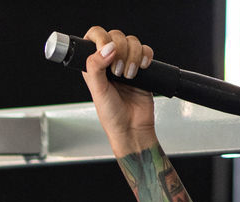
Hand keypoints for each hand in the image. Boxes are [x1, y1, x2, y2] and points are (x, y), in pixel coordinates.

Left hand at [80, 26, 156, 154]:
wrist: (132, 127)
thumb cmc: (111, 115)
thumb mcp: (98, 91)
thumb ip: (96, 67)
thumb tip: (106, 48)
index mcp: (93, 66)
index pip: (94, 37)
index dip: (100, 38)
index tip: (106, 51)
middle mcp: (109, 62)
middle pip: (115, 36)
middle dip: (119, 50)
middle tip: (117, 71)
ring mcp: (126, 63)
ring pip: (132, 41)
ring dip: (132, 56)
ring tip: (129, 76)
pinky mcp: (142, 67)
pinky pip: (146, 50)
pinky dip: (145, 56)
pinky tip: (142, 68)